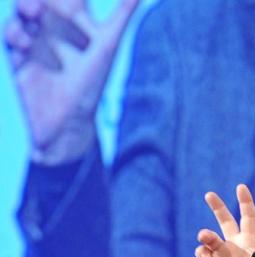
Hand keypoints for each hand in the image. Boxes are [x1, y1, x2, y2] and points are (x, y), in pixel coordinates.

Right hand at [3, 0, 138, 163]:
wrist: (71, 123)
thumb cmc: (90, 84)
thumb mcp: (107, 46)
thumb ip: (120, 16)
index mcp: (70, 22)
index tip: (73, 2)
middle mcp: (49, 29)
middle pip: (36, 1)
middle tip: (41, 6)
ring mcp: (31, 43)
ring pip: (20, 17)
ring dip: (23, 10)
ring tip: (33, 15)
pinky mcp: (17, 59)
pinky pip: (8, 40)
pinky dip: (14, 35)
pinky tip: (24, 42)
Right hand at [195, 184, 254, 256]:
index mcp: (250, 243)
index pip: (248, 218)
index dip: (245, 203)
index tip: (241, 187)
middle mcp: (236, 246)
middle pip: (226, 221)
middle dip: (218, 208)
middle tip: (209, 195)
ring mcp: (222, 256)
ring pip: (210, 237)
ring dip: (206, 235)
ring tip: (206, 241)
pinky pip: (202, 252)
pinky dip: (201, 252)